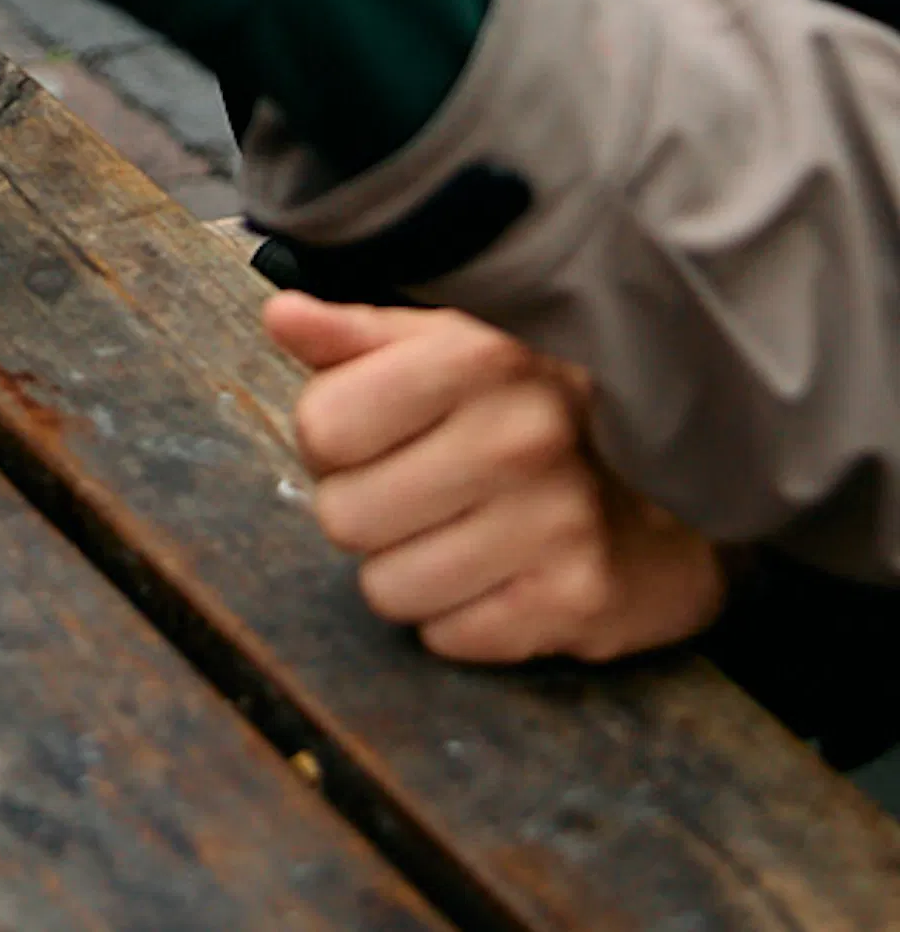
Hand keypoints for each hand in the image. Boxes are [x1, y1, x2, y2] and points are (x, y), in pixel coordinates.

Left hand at [269, 297, 731, 663]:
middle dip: (364, 509)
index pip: (322, 428)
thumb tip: (283, 318)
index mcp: (476, 357)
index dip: (331, 440)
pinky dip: (458, 616)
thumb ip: (357, 336)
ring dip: (407, 570)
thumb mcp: (449, 342)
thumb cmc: (533, 405)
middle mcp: (519, 438)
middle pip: (343, 517)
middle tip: (417, 488)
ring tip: (457, 531)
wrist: (673, 488)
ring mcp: (557, 525)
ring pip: (388, 589)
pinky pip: (449, 638)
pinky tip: (496, 572)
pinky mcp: (579, 603)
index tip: (371, 434)